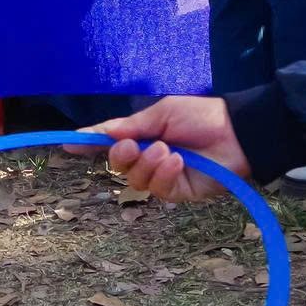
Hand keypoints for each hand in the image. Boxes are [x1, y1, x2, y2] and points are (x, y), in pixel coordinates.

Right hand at [81, 96, 250, 202]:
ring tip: (167, 150)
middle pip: (119, 166)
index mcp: (145, 135)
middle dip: (121, 156)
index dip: (90, 143)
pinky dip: (164, 174)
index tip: (68, 143)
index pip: (112, 142)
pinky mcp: (180, 192)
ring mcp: (164, 176)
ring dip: (147, 164)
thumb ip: (130, 126)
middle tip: (133, 145)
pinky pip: (159, 189)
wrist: (237, 132)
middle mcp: (150, 157)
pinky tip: (177, 162)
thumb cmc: (201, 115)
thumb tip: (96, 132)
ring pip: (136, 181)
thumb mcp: (161, 113)